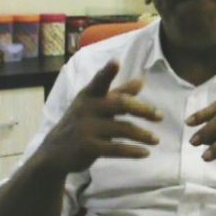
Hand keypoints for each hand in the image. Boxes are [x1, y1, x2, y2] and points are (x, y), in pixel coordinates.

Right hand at [36, 61, 162, 174]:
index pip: (99, 81)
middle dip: (143, 109)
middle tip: (160, 116)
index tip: (115, 62)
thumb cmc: (82, 123)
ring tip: (157, 140)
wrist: (55, 152)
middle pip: (121, 104)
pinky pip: (116, 149)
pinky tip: (146, 153)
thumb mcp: (96, 105)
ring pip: (122, 128)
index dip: (107, 72)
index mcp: (89, 95)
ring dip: (143, 135)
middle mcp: (87, 108)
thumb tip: (141, 80)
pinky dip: (133, 151)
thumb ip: (119, 93)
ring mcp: (86, 128)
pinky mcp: (87, 147)